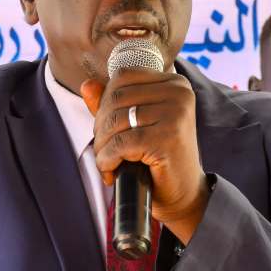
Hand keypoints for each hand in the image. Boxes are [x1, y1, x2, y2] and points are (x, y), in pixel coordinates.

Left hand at [81, 69, 209, 243]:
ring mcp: (176, 115)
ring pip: (115, 120)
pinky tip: (112, 171)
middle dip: (100, 127)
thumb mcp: (135, 125)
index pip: (123, 77)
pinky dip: (108, 160)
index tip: (108, 129)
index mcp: (174, 83)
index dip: (105, 102)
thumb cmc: (159, 157)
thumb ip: (112, 103)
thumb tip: (86, 85)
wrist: (184, 194)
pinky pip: (121, 144)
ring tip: (107, 162)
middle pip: (116, 98)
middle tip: (105, 150)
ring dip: (102, 146)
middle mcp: (179, 93)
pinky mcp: (168, 138)